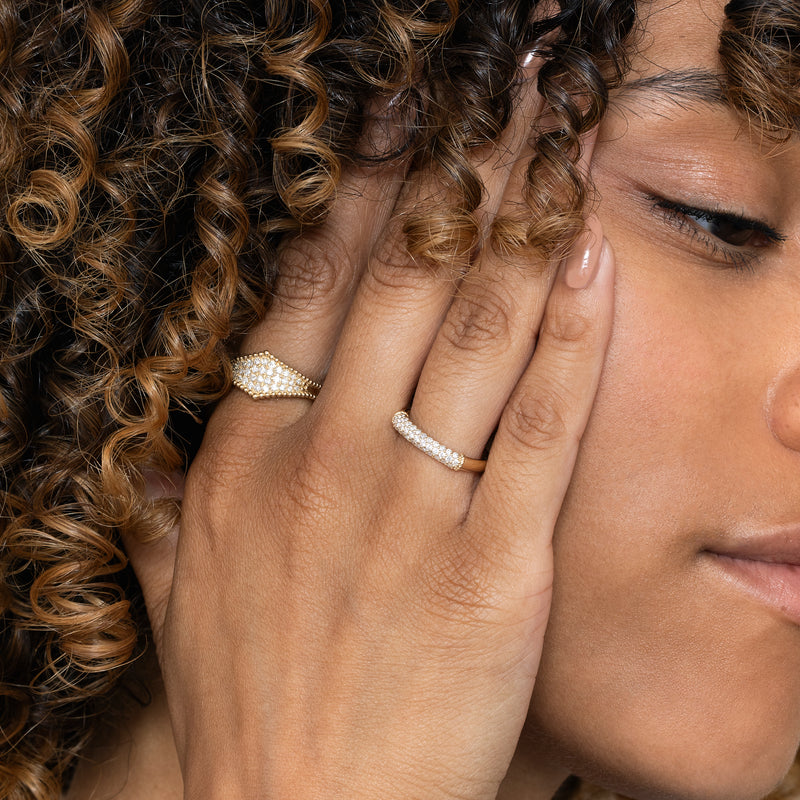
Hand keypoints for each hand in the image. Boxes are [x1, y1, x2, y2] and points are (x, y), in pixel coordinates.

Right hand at [127, 72, 614, 799]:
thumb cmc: (250, 704)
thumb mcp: (176, 590)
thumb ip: (165, 508)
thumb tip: (148, 453)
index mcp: (249, 454)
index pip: (314, 287)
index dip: (364, 194)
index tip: (403, 126)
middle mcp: (326, 461)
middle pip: (404, 280)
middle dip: (459, 172)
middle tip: (502, 94)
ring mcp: (412, 511)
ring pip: (478, 332)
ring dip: (525, 224)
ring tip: (559, 142)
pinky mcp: (495, 569)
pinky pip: (540, 427)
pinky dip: (570, 337)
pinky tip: (591, 261)